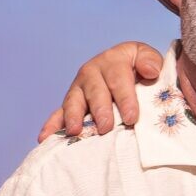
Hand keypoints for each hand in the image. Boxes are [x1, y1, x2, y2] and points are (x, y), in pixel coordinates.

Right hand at [38, 41, 166, 141]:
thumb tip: (150, 71)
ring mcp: (79, 87)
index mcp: (113, 60)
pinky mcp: (71, 101)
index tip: (132, 117)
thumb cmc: (139, 66)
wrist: (126, 66)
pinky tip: (45, 138)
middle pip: (95, 91)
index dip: (125, 98)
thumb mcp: (146, 57)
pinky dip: (51, 125)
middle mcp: (92, 71)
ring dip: (73, 116)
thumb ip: (151, 61)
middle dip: (100, 110)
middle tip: (105, 127)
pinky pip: (58, 113)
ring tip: (75, 131)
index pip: (119, 79)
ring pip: (74, 101)